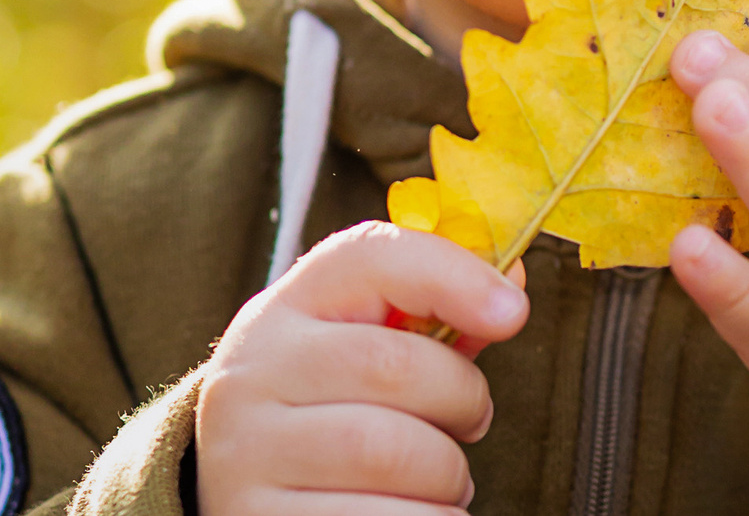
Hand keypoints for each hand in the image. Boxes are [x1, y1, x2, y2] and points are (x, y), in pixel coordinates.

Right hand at [194, 221, 527, 513]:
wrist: (237, 492)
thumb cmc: (324, 408)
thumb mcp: (356, 346)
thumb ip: (429, 314)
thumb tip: (508, 288)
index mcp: (285, 311)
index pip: (371, 258)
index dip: (453, 276)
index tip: (511, 312)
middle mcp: (253, 373)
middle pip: (395, 366)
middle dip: (463, 397)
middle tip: (471, 419)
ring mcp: (249, 453)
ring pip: (391, 454)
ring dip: (447, 474)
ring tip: (440, 477)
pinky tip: (416, 510)